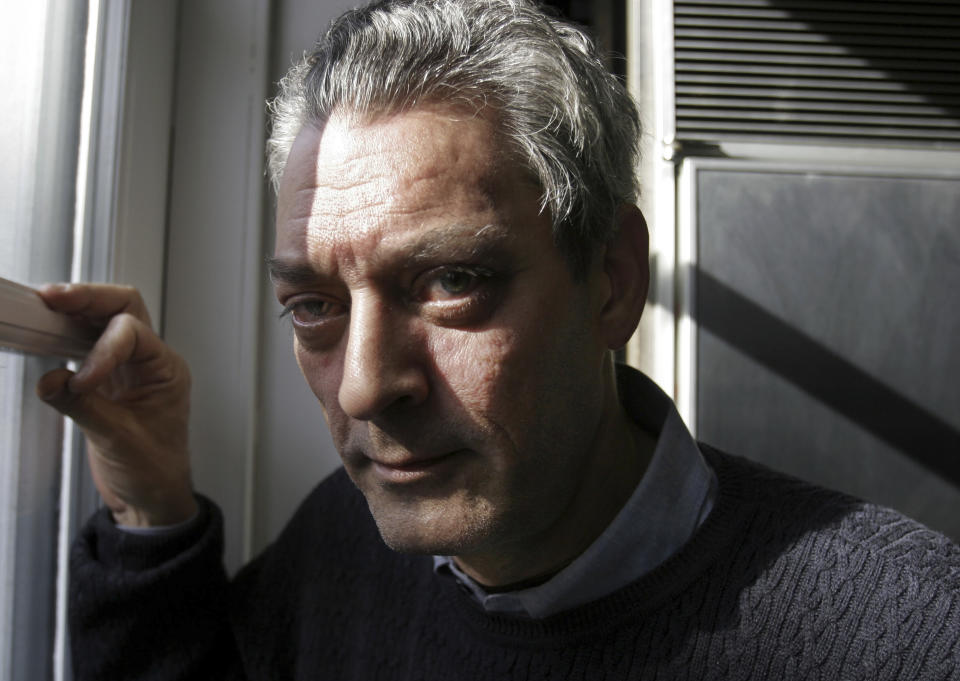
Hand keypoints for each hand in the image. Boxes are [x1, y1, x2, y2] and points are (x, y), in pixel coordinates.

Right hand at [35, 284, 196, 526]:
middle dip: (90, 298)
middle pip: (123, 307)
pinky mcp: (105, 379)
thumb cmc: (153, 470)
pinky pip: (85, 344)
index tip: (82, 380)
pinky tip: (46, 336)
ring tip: (45, 306)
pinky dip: (65, 336)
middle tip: (54, 297)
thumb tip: (51, 380)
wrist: (152, 497)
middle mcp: (151, 361)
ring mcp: (128, 368)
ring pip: (104, 319)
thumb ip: (83, 407)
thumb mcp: (118, 440)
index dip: (102, 349)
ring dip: (76, 310)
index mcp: (167, 370)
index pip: (133, 334)